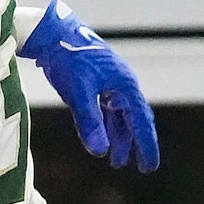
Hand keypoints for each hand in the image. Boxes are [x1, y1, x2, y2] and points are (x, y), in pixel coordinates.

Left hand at [18, 0, 156, 171]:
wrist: (53, 36)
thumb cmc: (69, 60)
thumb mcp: (79, 92)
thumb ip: (89, 122)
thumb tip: (99, 152)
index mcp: (125, 86)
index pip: (141, 121)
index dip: (146, 144)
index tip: (149, 166)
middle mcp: (122, 85)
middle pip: (135, 120)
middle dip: (137, 144)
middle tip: (142, 168)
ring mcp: (110, 84)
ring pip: (119, 117)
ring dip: (119, 138)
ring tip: (117, 162)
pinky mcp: (96, 84)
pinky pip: (106, 111)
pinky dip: (106, 127)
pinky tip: (102, 141)